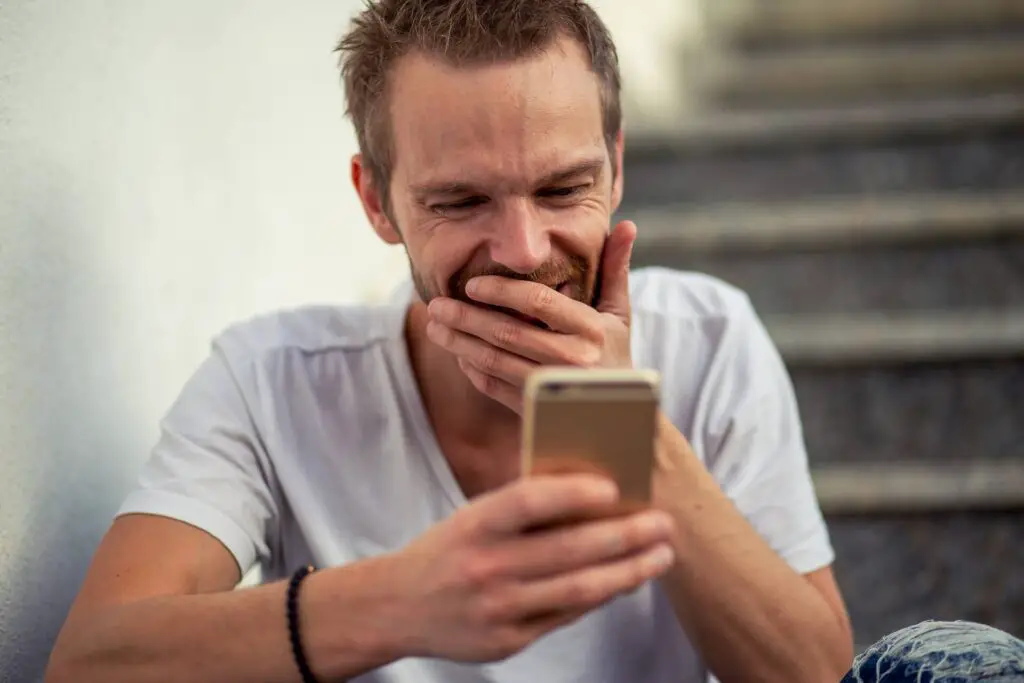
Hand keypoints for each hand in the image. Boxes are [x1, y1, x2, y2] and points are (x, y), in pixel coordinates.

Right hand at [384, 471, 675, 662]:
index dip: (572, 493)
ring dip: (628, 572)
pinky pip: (565, 616)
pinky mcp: (508, 641)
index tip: (614, 487)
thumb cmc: (449, 550)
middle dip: (625, 536)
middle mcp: (485, 567)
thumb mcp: (473, 517)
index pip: (528, 501)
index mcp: (475, 525)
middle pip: (567, 550)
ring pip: (577, 589)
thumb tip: (593, 493)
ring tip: (661, 556)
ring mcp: (498, 609)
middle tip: (663, 523)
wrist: (398, 607)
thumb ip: (521, 509)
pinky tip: (625, 581)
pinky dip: (600, 596)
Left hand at [426, 220, 637, 411]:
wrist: (618, 416)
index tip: (472, 285)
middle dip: (466, 317)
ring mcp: (552, 390)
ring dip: (458, 343)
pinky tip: (457, 354)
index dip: (501, 291)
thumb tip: (627, 225)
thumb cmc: (615, 356)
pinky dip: (471, 370)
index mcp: (591, 330)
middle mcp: (572, 360)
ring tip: (435, 326)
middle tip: (436, 304)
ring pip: (494, 362)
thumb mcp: (620, 314)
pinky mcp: (535, 411)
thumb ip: (615, 270)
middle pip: (507, 333)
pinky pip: (494, 387)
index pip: (538, 302)